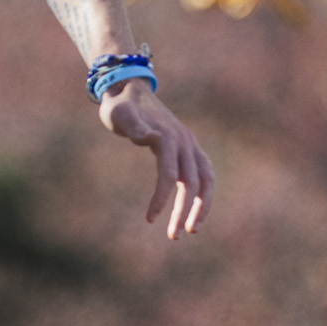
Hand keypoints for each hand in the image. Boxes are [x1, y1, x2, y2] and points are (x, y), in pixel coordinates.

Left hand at [100, 78, 212, 239]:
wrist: (130, 89)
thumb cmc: (121, 106)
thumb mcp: (121, 115)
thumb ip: (136, 127)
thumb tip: (152, 137)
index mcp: (168, 137)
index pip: (169, 175)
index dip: (161, 198)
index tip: (150, 220)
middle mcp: (184, 141)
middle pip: (192, 182)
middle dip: (184, 211)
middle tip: (173, 236)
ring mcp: (189, 144)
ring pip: (205, 180)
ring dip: (201, 205)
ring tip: (191, 229)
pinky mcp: (188, 148)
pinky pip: (203, 174)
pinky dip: (203, 193)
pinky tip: (194, 211)